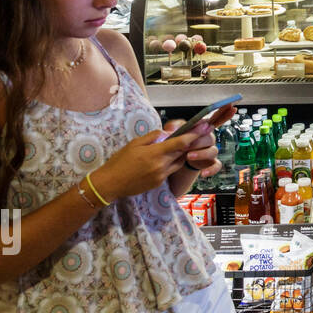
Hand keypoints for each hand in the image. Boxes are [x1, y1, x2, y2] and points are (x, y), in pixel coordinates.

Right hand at [89, 126, 206, 201]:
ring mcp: (161, 176)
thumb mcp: (134, 143)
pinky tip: (164, 160)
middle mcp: (161, 165)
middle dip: (188, 144)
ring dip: (180, 155)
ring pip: (179, 163)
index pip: (181, 143)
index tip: (202, 128)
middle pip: (182, 152)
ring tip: (177, 147)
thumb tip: (167, 133)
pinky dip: (171, 164)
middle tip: (193, 136)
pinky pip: (170, 171)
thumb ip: (153, 137)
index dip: (193, 135)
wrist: (110, 183)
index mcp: (155, 153)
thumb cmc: (120, 161)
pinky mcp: (159, 183)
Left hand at [162, 104, 235, 178]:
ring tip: (188, 156)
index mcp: (202, 129)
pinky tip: (203, 173)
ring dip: (201, 153)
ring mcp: (210, 151)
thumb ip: (173, 127)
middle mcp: (209, 139)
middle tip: (186, 144)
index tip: (231, 105)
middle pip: (210, 136)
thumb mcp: (172, 134)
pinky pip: (216, 166)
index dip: (224, 111)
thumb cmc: (177, 145)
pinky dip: (211, 170)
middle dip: (199, 140)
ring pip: (213, 151)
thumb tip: (172, 127)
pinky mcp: (210, 163)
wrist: (175, 164)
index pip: (215, 118)